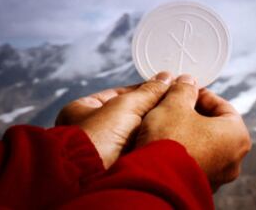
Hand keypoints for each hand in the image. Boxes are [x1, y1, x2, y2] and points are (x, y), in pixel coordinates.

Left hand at [56, 71, 172, 168]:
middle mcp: (91, 127)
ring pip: (135, 130)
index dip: (143, 89)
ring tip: (172, 118)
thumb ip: (147, 92)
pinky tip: (164, 135)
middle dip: (150, 108)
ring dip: (151, 125)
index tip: (164, 86)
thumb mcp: (124, 106)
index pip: (119, 93)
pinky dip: (149, 141)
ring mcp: (103, 146)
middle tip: (172, 101)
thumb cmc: (95, 140)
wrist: (91, 177)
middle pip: (128, 112)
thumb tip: (165, 78)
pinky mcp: (116, 162)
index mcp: (83, 109)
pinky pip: (137, 146)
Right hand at [136, 74, 251, 190]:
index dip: (202, 94)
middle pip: (215, 125)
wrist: (153, 182)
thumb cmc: (169, 141)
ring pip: (205, 144)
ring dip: (189, 130)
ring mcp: (219, 176)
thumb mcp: (174, 104)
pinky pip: (196, 160)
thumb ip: (184, 89)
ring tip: (168, 122)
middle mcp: (234, 159)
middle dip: (194, 112)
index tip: (186, 89)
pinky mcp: (201, 185)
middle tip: (175, 104)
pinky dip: (185, 149)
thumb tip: (187, 82)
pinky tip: (167, 143)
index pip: (223, 105)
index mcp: (237, 135)